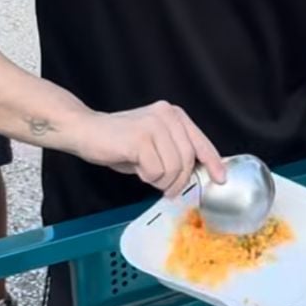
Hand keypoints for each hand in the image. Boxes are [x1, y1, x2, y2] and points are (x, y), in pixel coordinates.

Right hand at [70, 102, 223, 193]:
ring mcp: (154, 125)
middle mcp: (168, 116)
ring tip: (148, 176)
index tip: (220, 178)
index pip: (200, 142)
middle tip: (169, 191)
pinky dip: (148, 177)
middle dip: (179, 181)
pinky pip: (155, 170)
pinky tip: (137, 168)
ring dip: (162, 181)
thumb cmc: (119, 142)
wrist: (84, 130)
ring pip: (173, 167)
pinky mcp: (140, 138)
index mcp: (174, 115)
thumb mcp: (154, 144)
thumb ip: (175, 152)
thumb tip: (196, 174)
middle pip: (188, 159)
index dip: (212, 162)